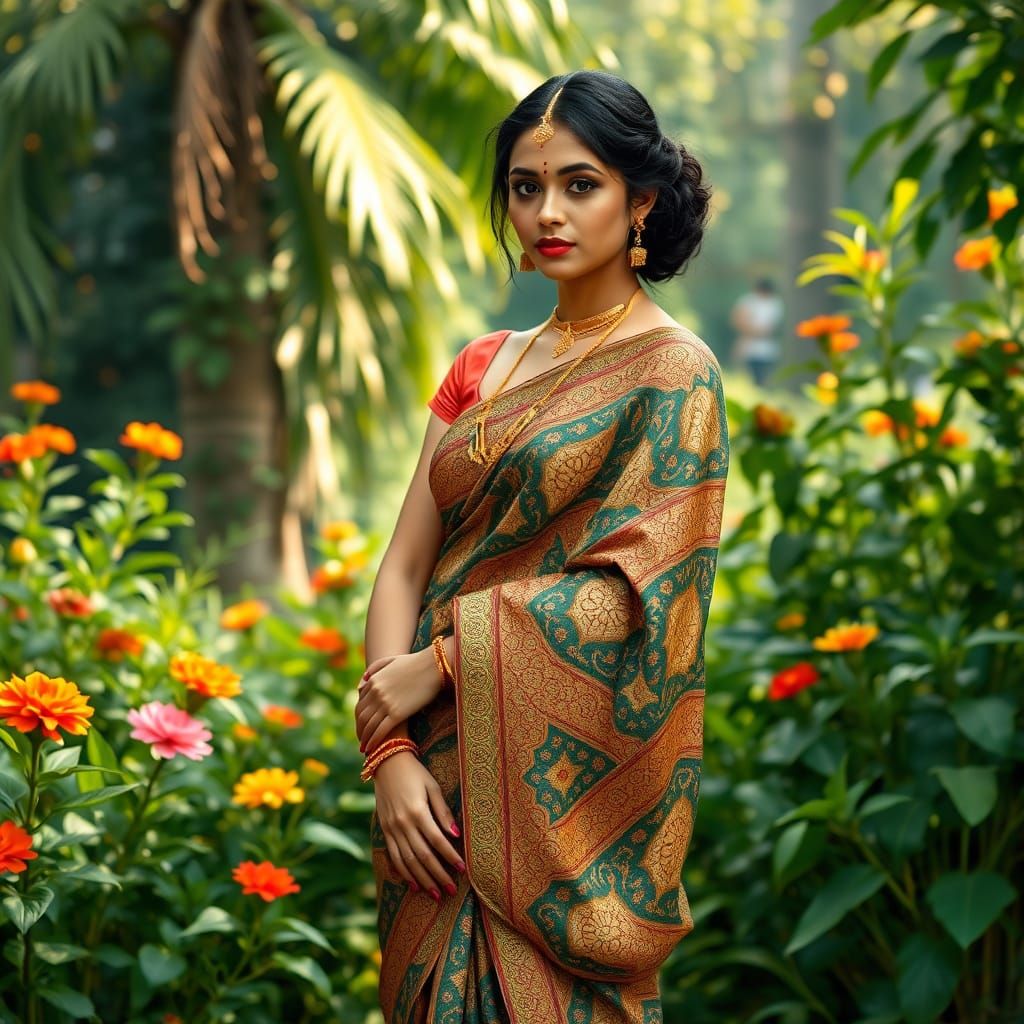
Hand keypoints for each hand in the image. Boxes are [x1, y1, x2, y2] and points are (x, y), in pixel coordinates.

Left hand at [355, 648, 443, 752]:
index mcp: (373, 681)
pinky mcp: (397, 714)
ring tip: (365, 748)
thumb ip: (374, 668)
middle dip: (359, 730)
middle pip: (361, 716)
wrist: (433, 666)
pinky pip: (381, 730)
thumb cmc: (416, 662)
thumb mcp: (391, 660)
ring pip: (369, 725)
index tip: (361, 725)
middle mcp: (376, 693)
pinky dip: (374, 741)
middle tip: (361, 740)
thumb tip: (362, 681)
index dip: (358, 717)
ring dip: (364, 738)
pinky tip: (372, 748)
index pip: (360, 704)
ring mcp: (386, 704)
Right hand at [373, 751, 464, 900]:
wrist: (386, 763)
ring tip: (436, 894)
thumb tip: (456, 835)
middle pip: (423, 856)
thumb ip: (443, 811)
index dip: (451, 856)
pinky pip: (394, 856)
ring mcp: (391, 828)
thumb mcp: (433, 787)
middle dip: (438, 875)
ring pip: (408, 861)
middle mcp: (403, 823)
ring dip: (423, 879)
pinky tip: (414, 884)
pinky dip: (404, 872)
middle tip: (452, 890)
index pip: (437, 841)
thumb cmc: (415, 773)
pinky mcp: (384, 830)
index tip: (462, 869)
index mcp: (417, 811)